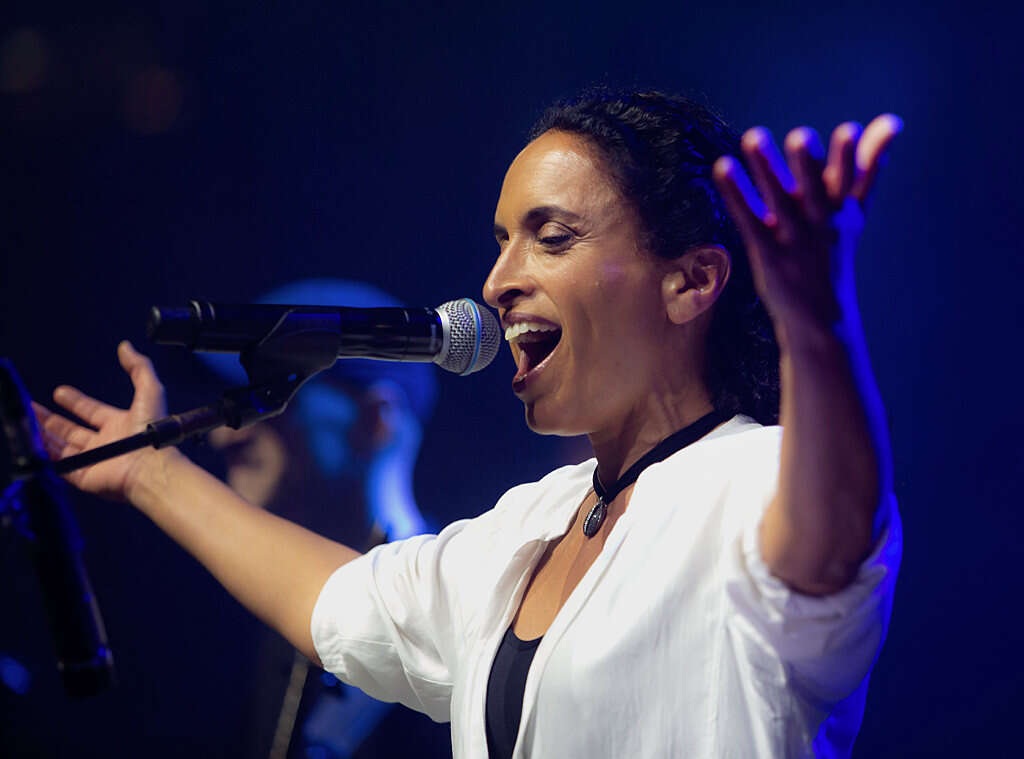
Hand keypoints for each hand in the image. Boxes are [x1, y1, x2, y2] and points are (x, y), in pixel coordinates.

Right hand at [34, 341, 170, 502]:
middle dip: (51, 419)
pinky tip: (34, 444)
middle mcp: (106, 442)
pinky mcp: (84, 476)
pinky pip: (60, 466)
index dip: (75, 401)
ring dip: (45, 435)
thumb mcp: (150, 390)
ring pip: (62, 447)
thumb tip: (126, 346)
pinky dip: (47, 456)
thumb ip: (139, 368)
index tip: (59, 392)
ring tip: (27, 422)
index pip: (91, 411)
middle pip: (71, 430)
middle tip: (32, 408)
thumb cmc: (151, 430)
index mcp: (120, 424)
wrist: (150, 466)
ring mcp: (94, 460)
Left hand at [712, 115, 901, 340]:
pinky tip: (722, 167)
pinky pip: (750, 220)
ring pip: (780, 201)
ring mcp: (793, 239)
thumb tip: (893, 121)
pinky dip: (737, 195)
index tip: (849, 132)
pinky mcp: (767, 253)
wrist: (821, 319)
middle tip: (801, 136)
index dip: (851, 159)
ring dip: (767, 169)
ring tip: (753, 136)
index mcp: (843, 210)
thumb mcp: (854, 211)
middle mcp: (820, 223)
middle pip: (816, 190)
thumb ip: (869, 167)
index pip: (851, 181)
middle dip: (809, 166)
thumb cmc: (834, 253)